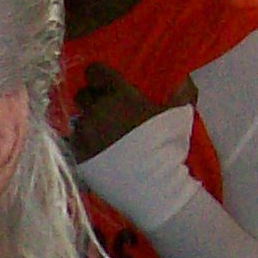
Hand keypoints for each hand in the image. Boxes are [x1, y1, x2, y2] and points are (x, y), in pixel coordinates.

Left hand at [62, 65, 196, 163]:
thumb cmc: (167, 147)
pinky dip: (83, 145)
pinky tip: (97, 152)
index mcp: (118, 95)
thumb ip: (181, 94)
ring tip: (103, 136)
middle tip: (105, 111)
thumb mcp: (179, 116)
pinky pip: (74, 143)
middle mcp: (96, 111)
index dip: (99, 76)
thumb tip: (183, 79)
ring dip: (88, 124)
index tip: (105, 82)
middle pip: (82, 96)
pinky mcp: (78, 156)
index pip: (95, 72)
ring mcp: (84, 134)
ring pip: (78, 121)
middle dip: (92, 100)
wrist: (152, 186)